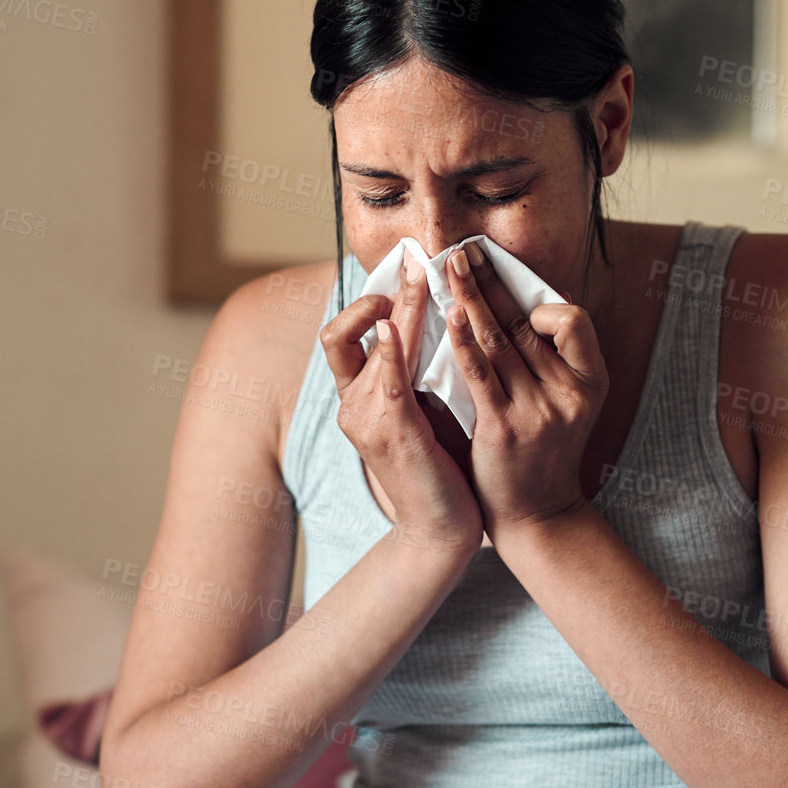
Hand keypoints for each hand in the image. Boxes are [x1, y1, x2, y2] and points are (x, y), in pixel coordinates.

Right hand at [319, 250, 483, 557]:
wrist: (442, 530)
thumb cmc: (441, 469)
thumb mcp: (425, 410)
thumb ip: (418, 373)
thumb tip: (437, 324)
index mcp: (359, 399)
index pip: (345, 334)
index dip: (368, 299)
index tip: (408, 273)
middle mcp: (353, 405)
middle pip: (351, 329)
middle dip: (386, 290)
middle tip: (417, 257)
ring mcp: (366, 420)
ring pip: (374, 346)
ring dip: (401, 308)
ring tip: (425, 277)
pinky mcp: (392, 433)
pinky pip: (386, 379)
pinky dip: (390, 348)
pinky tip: (398, 324)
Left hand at [442, 242, 608, 539]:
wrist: (535, 516)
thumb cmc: (544, 453)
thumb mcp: (568, 403)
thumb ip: (558, 357)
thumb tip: (543, 298)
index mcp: (590, 381)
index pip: (573, 320)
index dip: (542, 300)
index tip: (511, 285)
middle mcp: (569, 393)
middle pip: (526, 323)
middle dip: (493, 281)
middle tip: (465, 249)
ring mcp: (538, 411)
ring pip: (500, 340)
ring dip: (471, 297)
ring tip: (450, 266)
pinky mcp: (504, 428)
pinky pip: (481, 374)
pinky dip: (464, 340)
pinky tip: (450, 314)